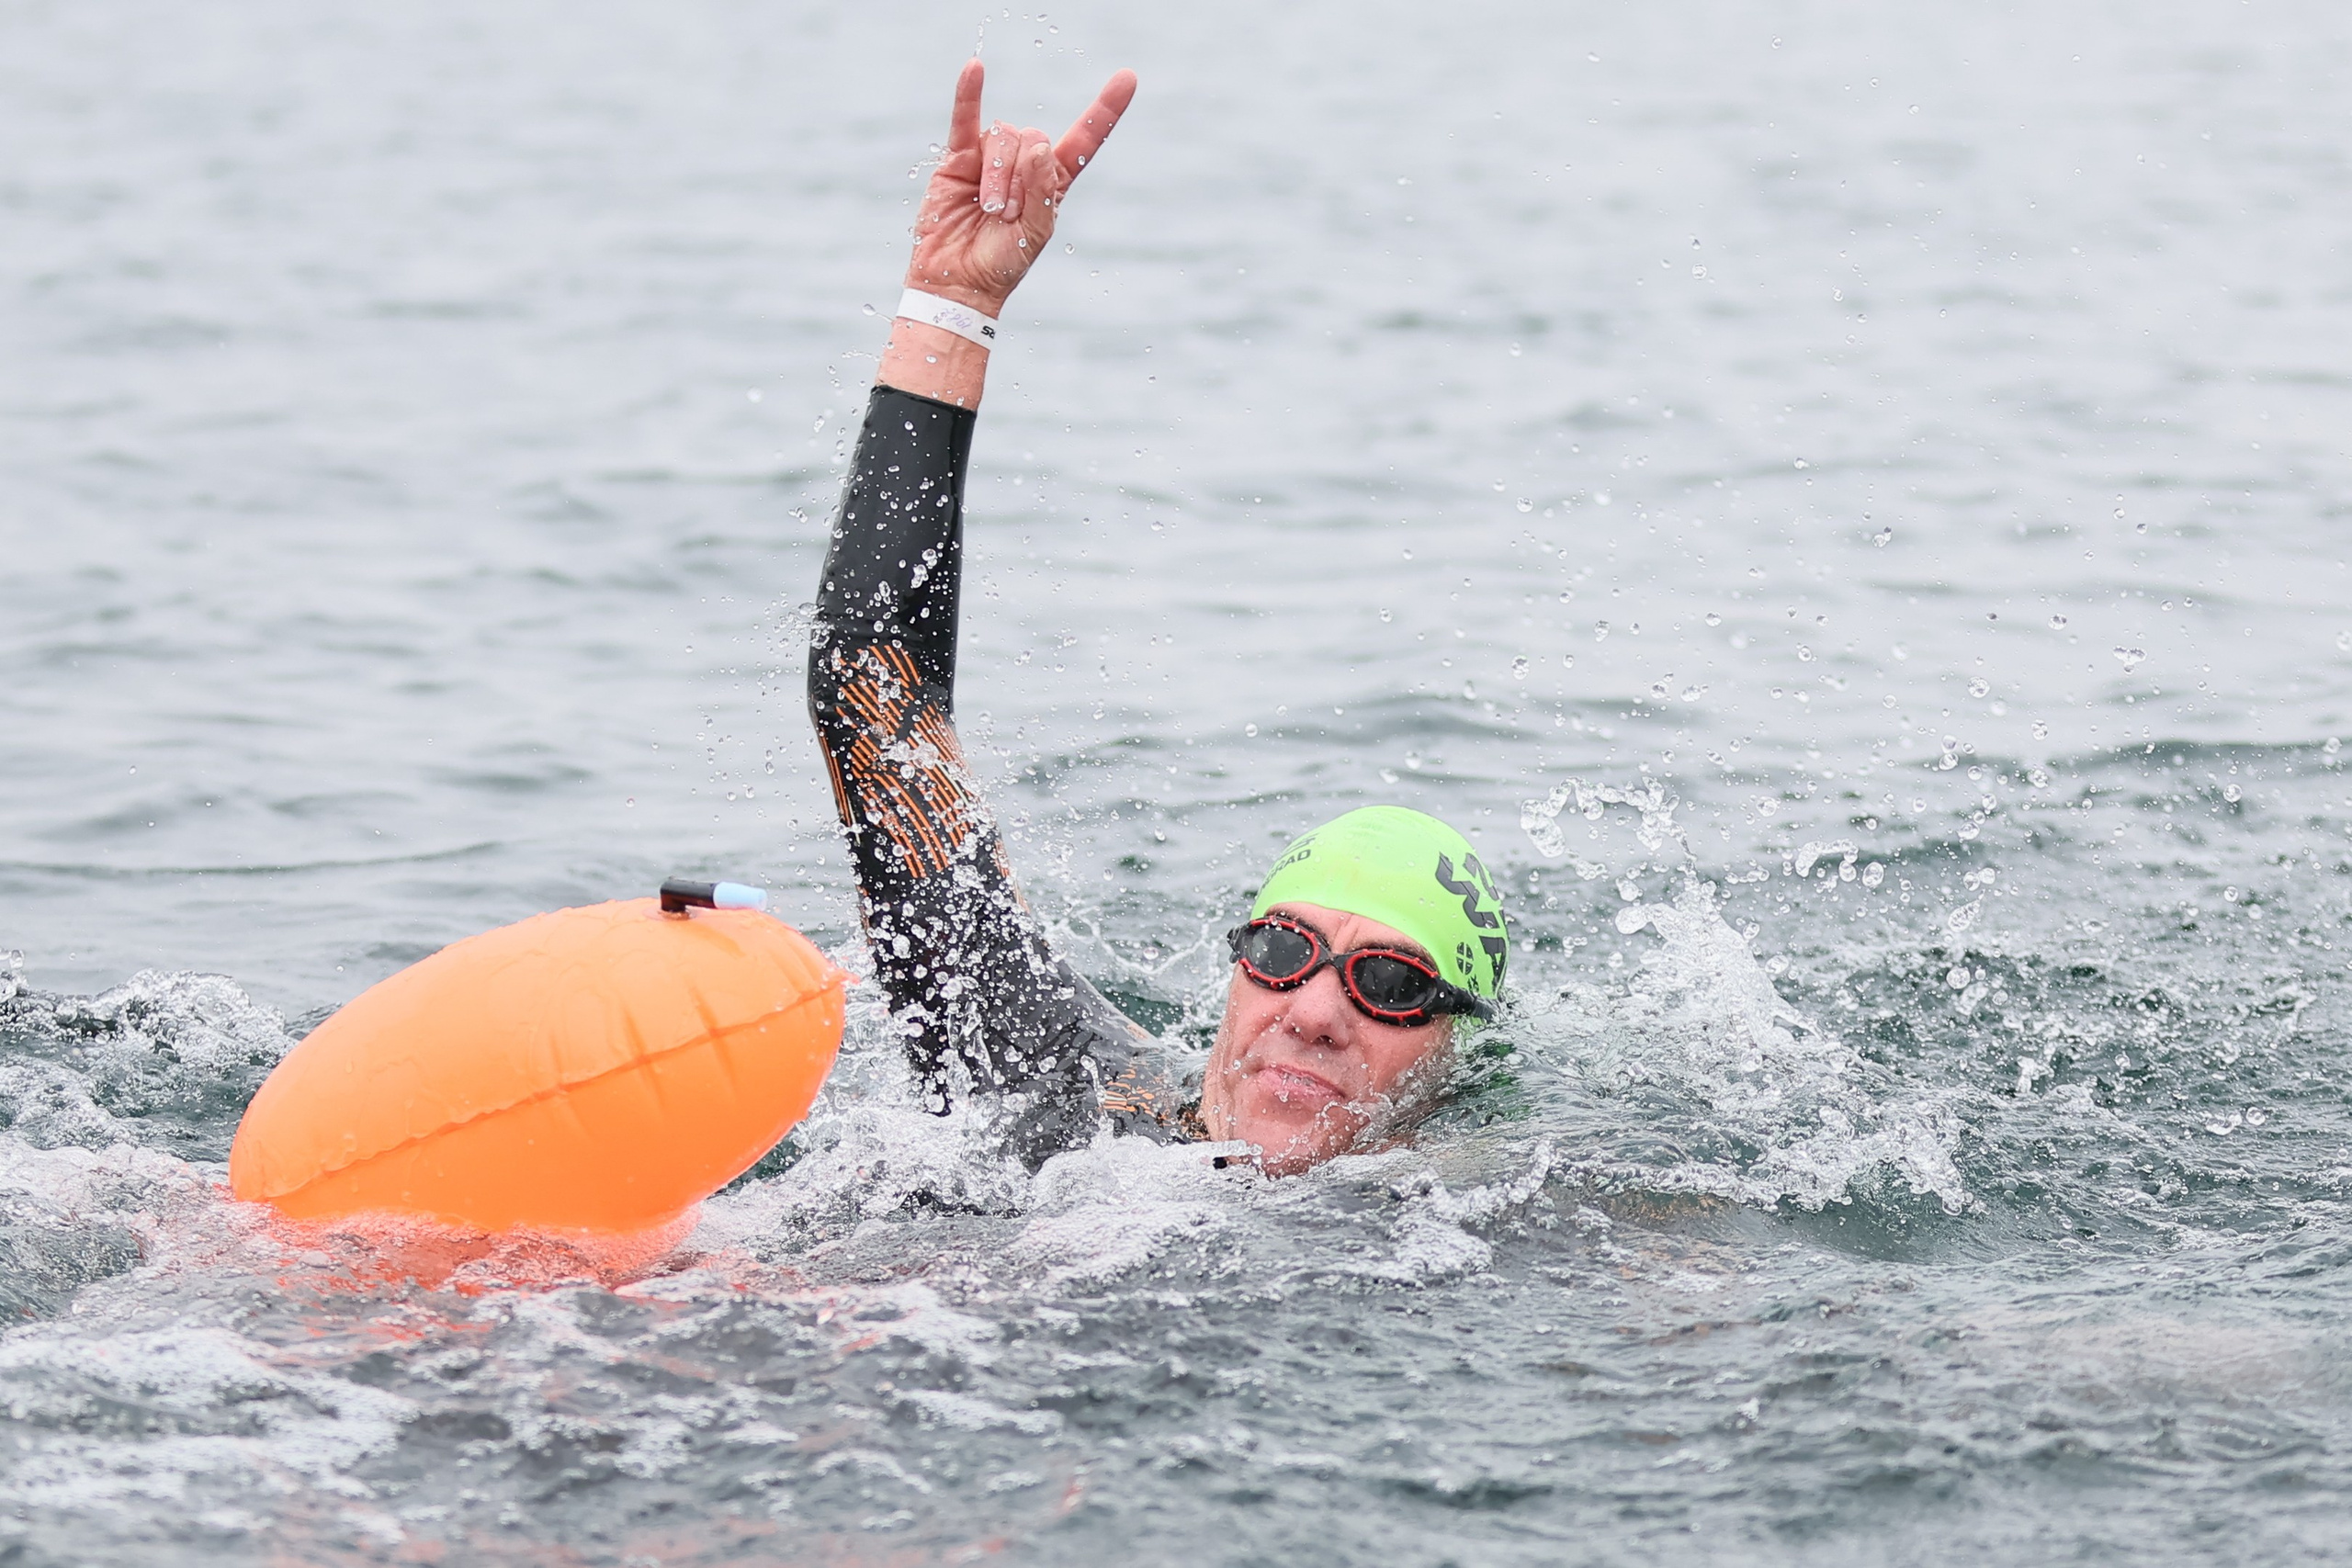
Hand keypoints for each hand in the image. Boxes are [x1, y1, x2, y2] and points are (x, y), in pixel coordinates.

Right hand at [903, 59, 1136, 314]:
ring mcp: (990, 159)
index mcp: (1053, 182)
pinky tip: (974, 69)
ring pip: (1002, 138)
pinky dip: (968, 94)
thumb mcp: (1035, 234)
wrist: (958, 281)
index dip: (1105, 111)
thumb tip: (1038, 146)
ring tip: (989, 210)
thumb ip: (1042, 192)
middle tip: (1008, 215)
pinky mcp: (957, 159)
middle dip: (1022, 178)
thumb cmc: (1002, 264)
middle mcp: (1024, 165)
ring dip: (998, 176)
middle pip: (1033, 138)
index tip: (1128, 78)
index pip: (1084, 140)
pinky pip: (964, 119)